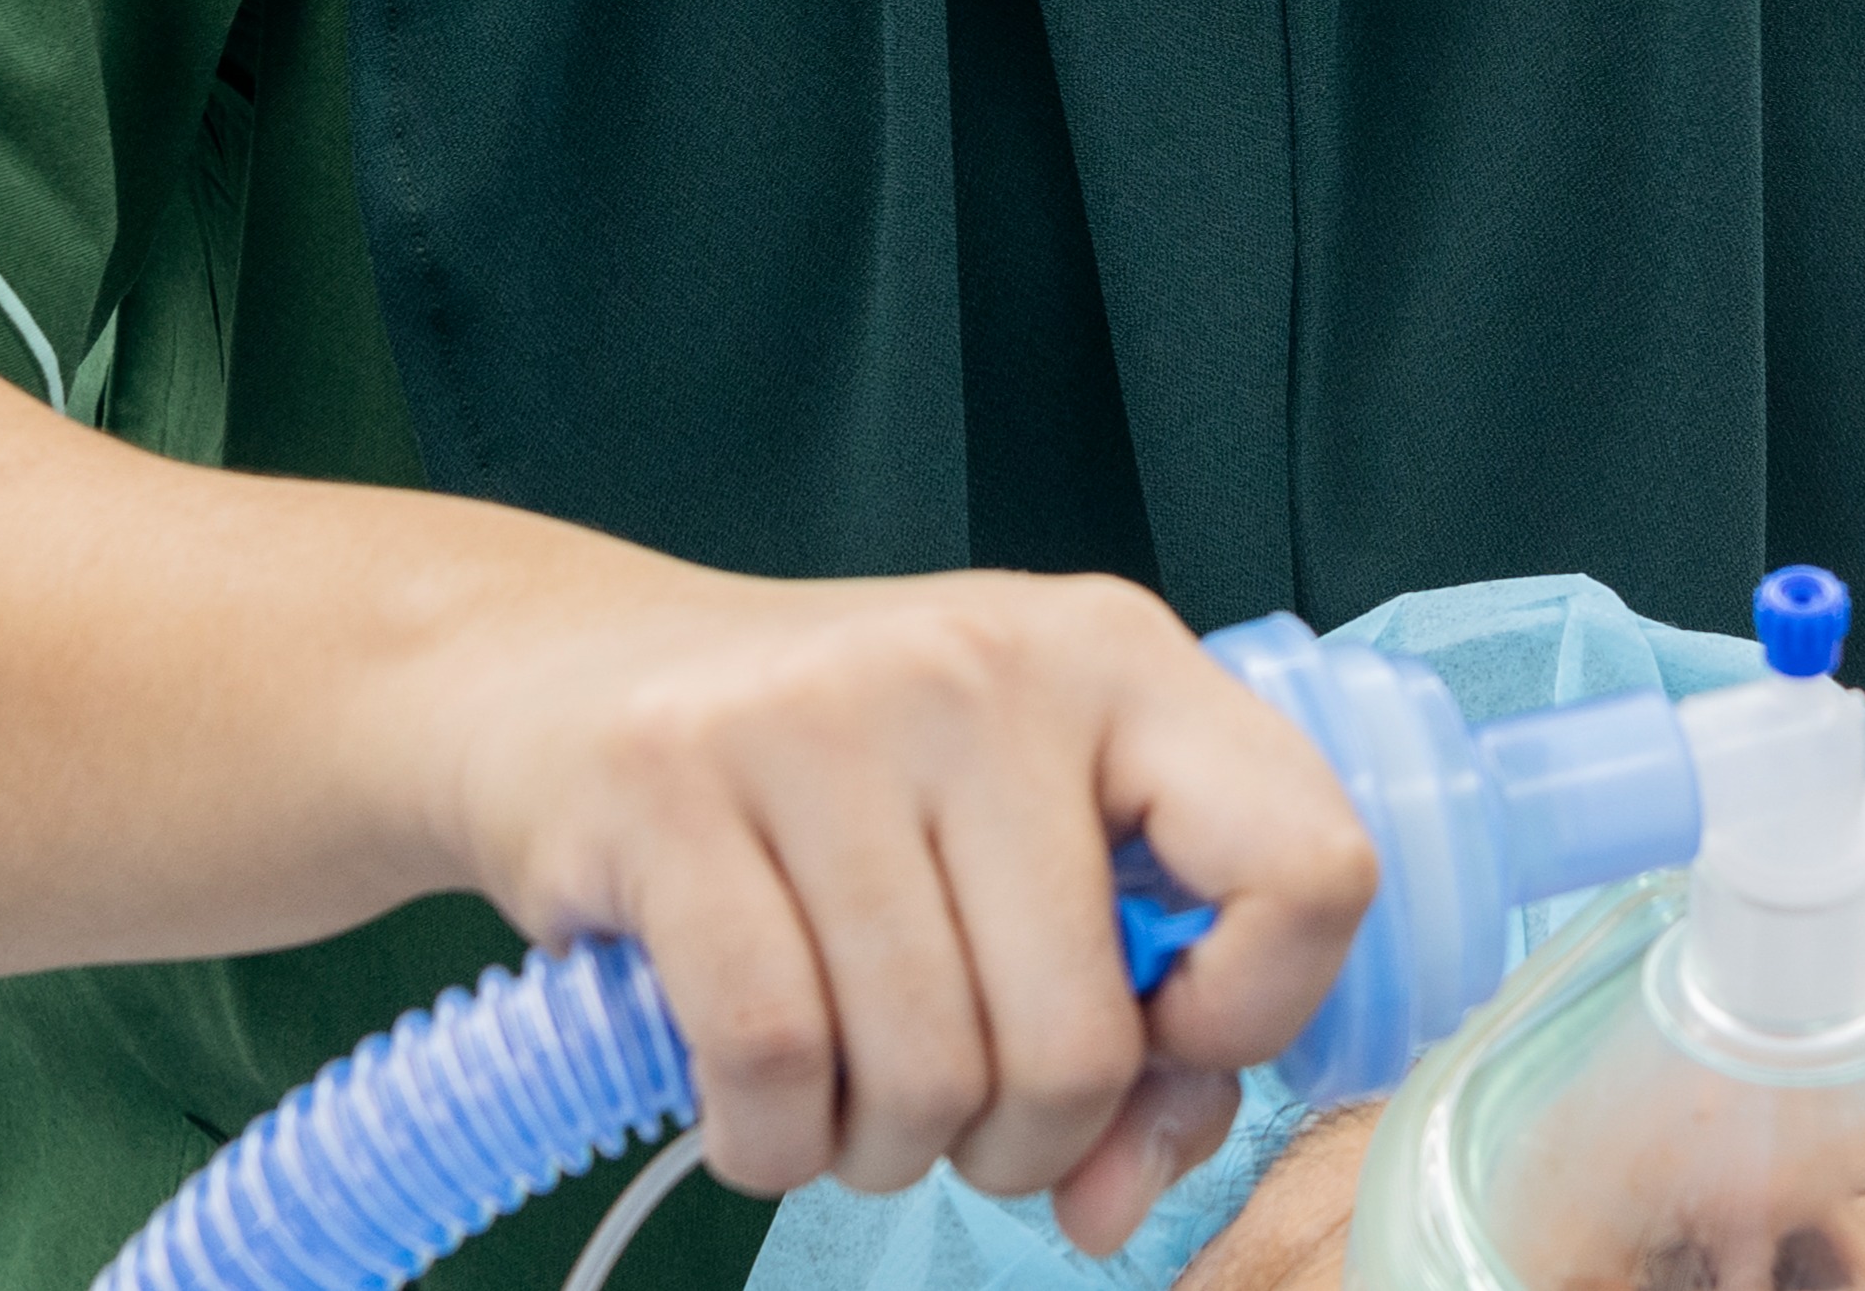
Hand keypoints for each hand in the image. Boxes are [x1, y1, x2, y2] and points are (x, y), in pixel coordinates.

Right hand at [385, 565, 1379, 1247]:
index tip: (1155, 1040)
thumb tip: (1119, 1206)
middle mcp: (988, 664)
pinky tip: (760, 1110)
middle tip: (950, 1113)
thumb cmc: (824, 788)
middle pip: (1084, 1036)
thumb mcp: (1009, 847)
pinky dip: (773, 1142)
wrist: (552, 678)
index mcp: (1122, 659)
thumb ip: (1127, 1024)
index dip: (1249, 1017)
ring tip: (846, 1097)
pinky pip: (775, 1060)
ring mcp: (826, 714)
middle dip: (1018, 1142)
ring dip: (885, 1149)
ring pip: (928, 1069)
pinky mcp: (673, 783)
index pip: (1312, 867)